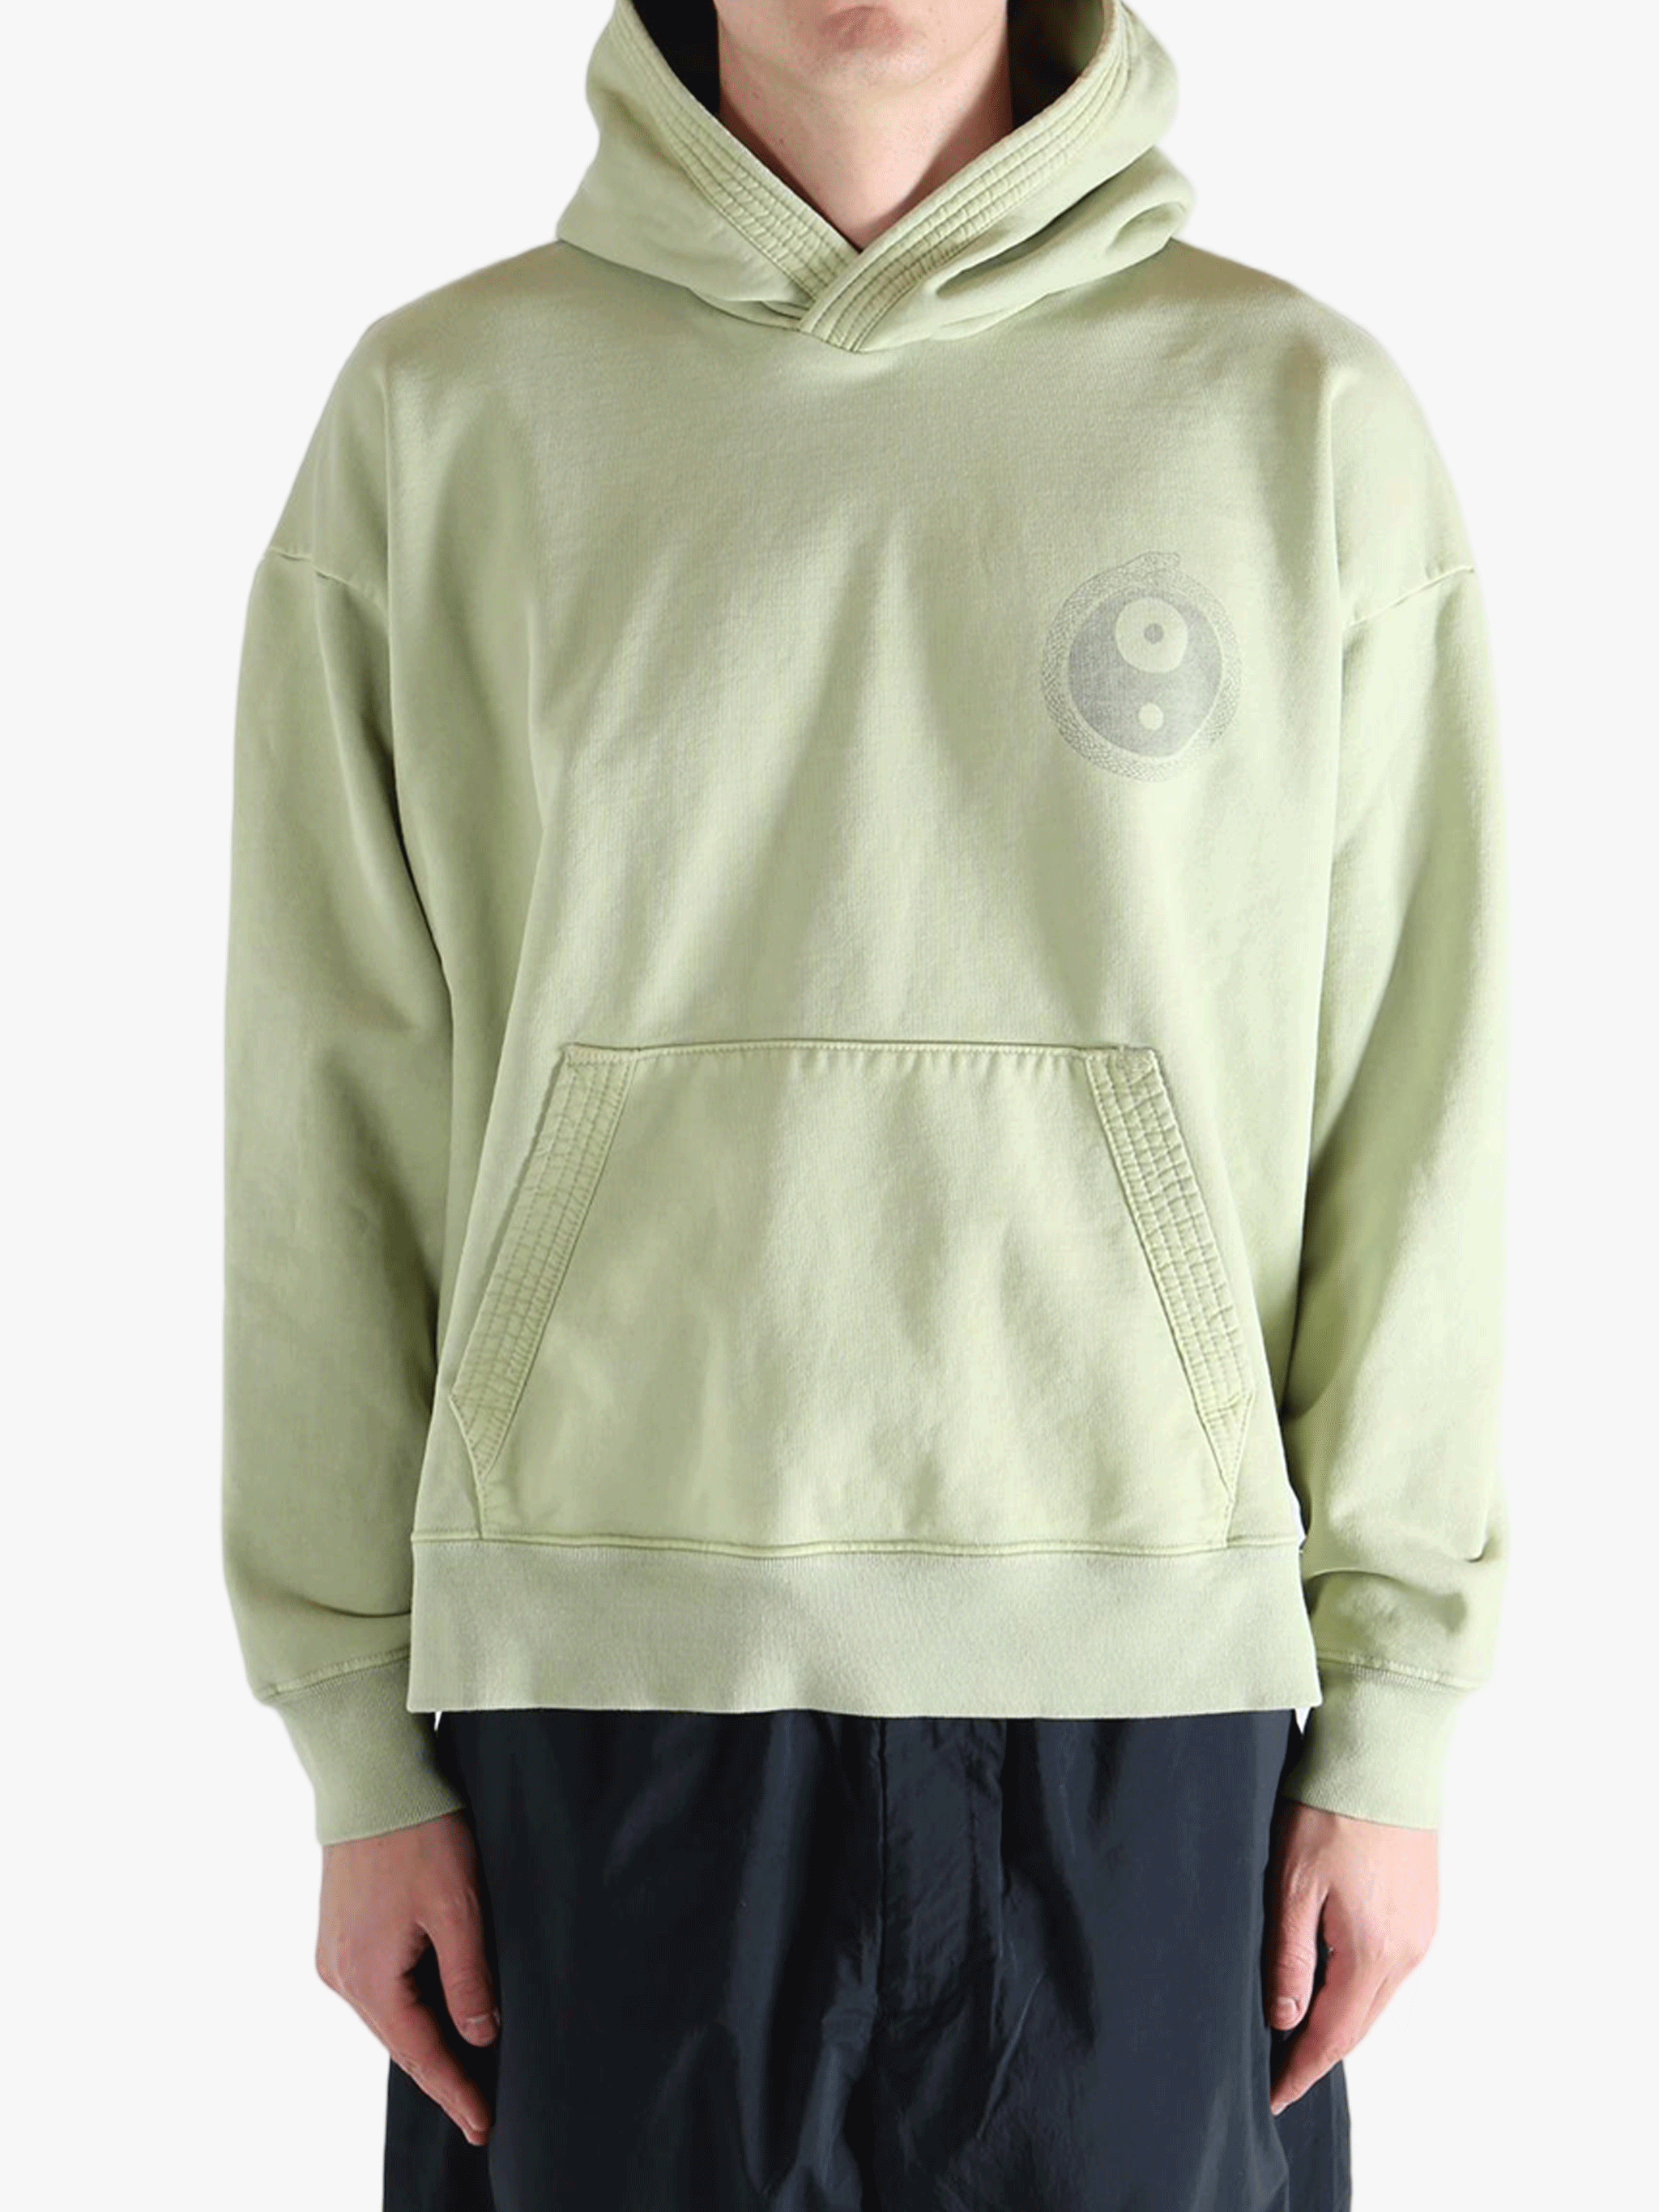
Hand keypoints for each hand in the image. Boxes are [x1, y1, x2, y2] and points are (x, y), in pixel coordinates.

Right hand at [316, 1809, 498, 2146]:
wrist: (372, 1780)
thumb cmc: (419, 1835)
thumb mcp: (458, 1908)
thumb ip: (469, 1978)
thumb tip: (480, 2037)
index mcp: (369, 1977)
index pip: (420, 2053)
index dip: (454, 2091)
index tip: (482, 2125)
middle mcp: (340, 1974)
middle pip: (399, 2039)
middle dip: (439, 2072)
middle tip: (478, 2106)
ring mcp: (333, 1954)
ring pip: (387, 2014)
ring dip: (422, 2037)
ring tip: (461, 2066)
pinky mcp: (338, 1933)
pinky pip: (376, 1987)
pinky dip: (405, 2005)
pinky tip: (430, 2010)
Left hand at [1262, 1795, 1437, 2114]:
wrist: (1384, 1756)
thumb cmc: (1331, 1809)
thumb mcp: (1292, 1884)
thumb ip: (1289, 1958)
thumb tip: (1285, 2020)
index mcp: (1372, 1953)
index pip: (1333, 2036)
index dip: (1301, 2070)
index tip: (1272, 2096)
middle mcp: (1407, 1953)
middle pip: (1358, 2024)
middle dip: (1320, 2053)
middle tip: (1280, 2074)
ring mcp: (1421, 1932)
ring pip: (1375, 1999)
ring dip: (1342, 2022)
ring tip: (1299, 2036)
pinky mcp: (1424, 1911)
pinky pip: (1389, 1972)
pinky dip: (1360, 1990)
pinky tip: (1335, 1986)